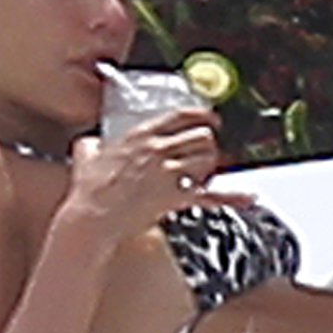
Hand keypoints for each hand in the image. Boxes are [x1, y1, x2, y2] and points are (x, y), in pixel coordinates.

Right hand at [60, 108, 256, 246]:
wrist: (92, 219)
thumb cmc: (88, 191)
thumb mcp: (86, 157)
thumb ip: (90, 146)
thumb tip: (88, 143)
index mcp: (141, 136)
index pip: (181, 115)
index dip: (201, 114)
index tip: (209, 117)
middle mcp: (159, 150)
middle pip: (201, 136)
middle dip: (208, 143)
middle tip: (207, 149)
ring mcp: (169, 173)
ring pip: (209, 159)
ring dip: (211, 165)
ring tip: (205, 171)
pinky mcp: (176, 198)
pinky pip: (211, 195)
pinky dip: (232, 197)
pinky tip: (247, 198)